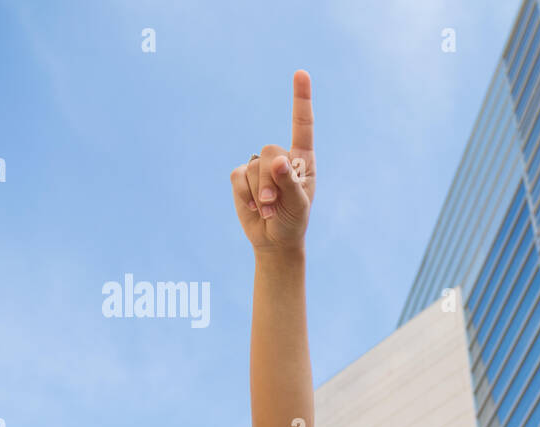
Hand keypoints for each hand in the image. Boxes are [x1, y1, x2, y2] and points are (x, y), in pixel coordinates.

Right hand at [229, 69, 316, 252]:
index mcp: (302, 160)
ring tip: (267, 208)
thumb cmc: (294, 221)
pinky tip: (253, 206)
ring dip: (258, 192)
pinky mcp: (241, 177)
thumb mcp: (298, 206)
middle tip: (273, 202)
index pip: (302, 125)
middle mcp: (281, 158)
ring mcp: (259, 166)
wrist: (274, 239)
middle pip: (270, 150)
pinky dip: (244, 194)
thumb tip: (278, 161)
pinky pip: (237, 176)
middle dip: (270, 179)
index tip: (301, 73)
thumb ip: (289, 184)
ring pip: (252, 166)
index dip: (300, 99)